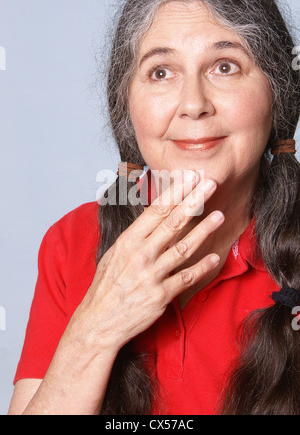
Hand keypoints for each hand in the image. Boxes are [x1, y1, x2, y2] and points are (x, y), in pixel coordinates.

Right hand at [72, 171, 224, 353]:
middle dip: (194, 201)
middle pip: (173, 223)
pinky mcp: (161, 295)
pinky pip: (186, 278)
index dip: (175, 192)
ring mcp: (152, 275)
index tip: (190, 177)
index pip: (155, 210)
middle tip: (210, 184)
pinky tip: (214, 257)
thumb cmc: (107, 285)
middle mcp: (140, 255)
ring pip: (183, 248)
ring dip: (204, 231)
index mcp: (128, 241)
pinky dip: (202, 267)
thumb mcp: (115, 254)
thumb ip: (136, 236)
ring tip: (219, 215)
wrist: (99, 321)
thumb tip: (155, 216)